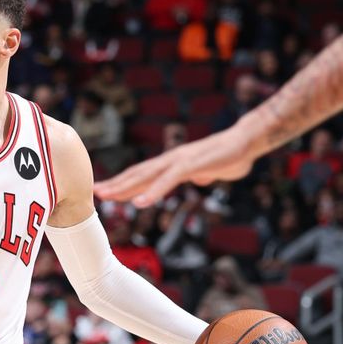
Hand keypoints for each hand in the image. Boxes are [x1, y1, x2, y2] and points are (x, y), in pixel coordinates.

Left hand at [94, 128, 254, 206]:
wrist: (247, 140)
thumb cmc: (230, 155)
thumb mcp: (210, 170)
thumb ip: (199, 174)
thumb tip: (197, 179)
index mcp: (172, 163)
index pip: (142, 174)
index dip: (123, 182)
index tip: (106, 190)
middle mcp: (170, 160)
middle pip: (137, 174)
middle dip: (116, 184)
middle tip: (94, 193)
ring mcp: (179, 161)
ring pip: (146, 176)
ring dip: (125, 187)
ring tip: (108, 196)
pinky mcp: (191, 165)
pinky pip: (168, 181)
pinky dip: (153, 192)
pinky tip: (141, 203)